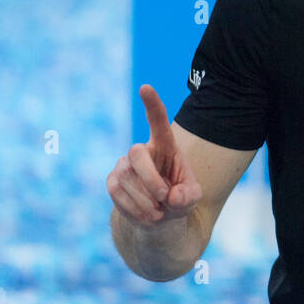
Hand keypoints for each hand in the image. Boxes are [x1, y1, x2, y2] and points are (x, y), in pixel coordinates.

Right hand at [106, 84, 202, 226]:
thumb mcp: (192, 198)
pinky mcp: (112, 181)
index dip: (152, 104)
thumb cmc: (178, 199)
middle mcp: (142, 151)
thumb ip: (189, 196)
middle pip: (136, 152)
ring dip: (145, 200)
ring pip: (126, 178)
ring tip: (159, 212)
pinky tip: (147, 215)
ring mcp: (124, 165)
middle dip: (150, 178)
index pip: (158, 121)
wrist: (160, 217)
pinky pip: (117, 193)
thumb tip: (174, 196)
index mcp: (165, 146)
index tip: (145, 87)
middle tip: (164, 198)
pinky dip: (134, 208)